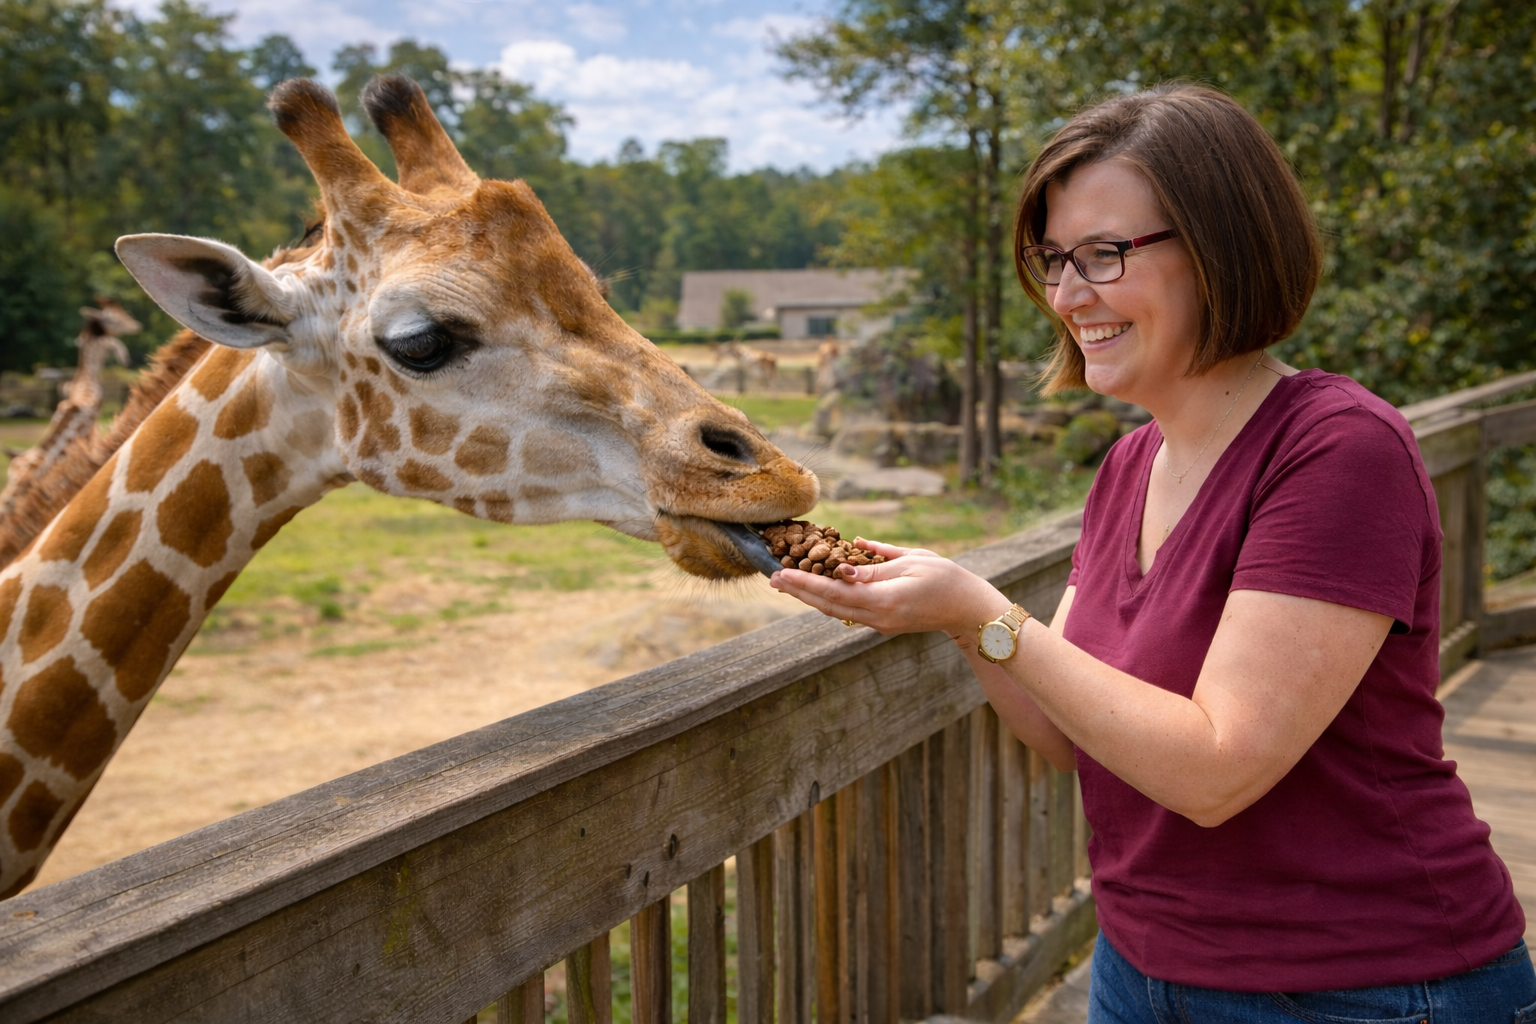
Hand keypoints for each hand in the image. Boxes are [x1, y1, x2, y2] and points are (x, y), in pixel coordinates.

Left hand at [769, 537, 1010, 636]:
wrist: (968, 609)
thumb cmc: (946, 579)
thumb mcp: (912, 562)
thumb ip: (876, 564)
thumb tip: (844, 561)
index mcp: (885, 601)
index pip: (836, 593)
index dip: (807, 583)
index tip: (783, 574)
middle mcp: (878, 618)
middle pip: (829, 606)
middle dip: (800, 591)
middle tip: (773, 578)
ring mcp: (880, 624)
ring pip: (836, 611)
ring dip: (810, 597)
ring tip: (787, 583)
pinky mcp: (882, 623)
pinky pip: (848, 612)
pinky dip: (828, 600)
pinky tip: (814, 590)